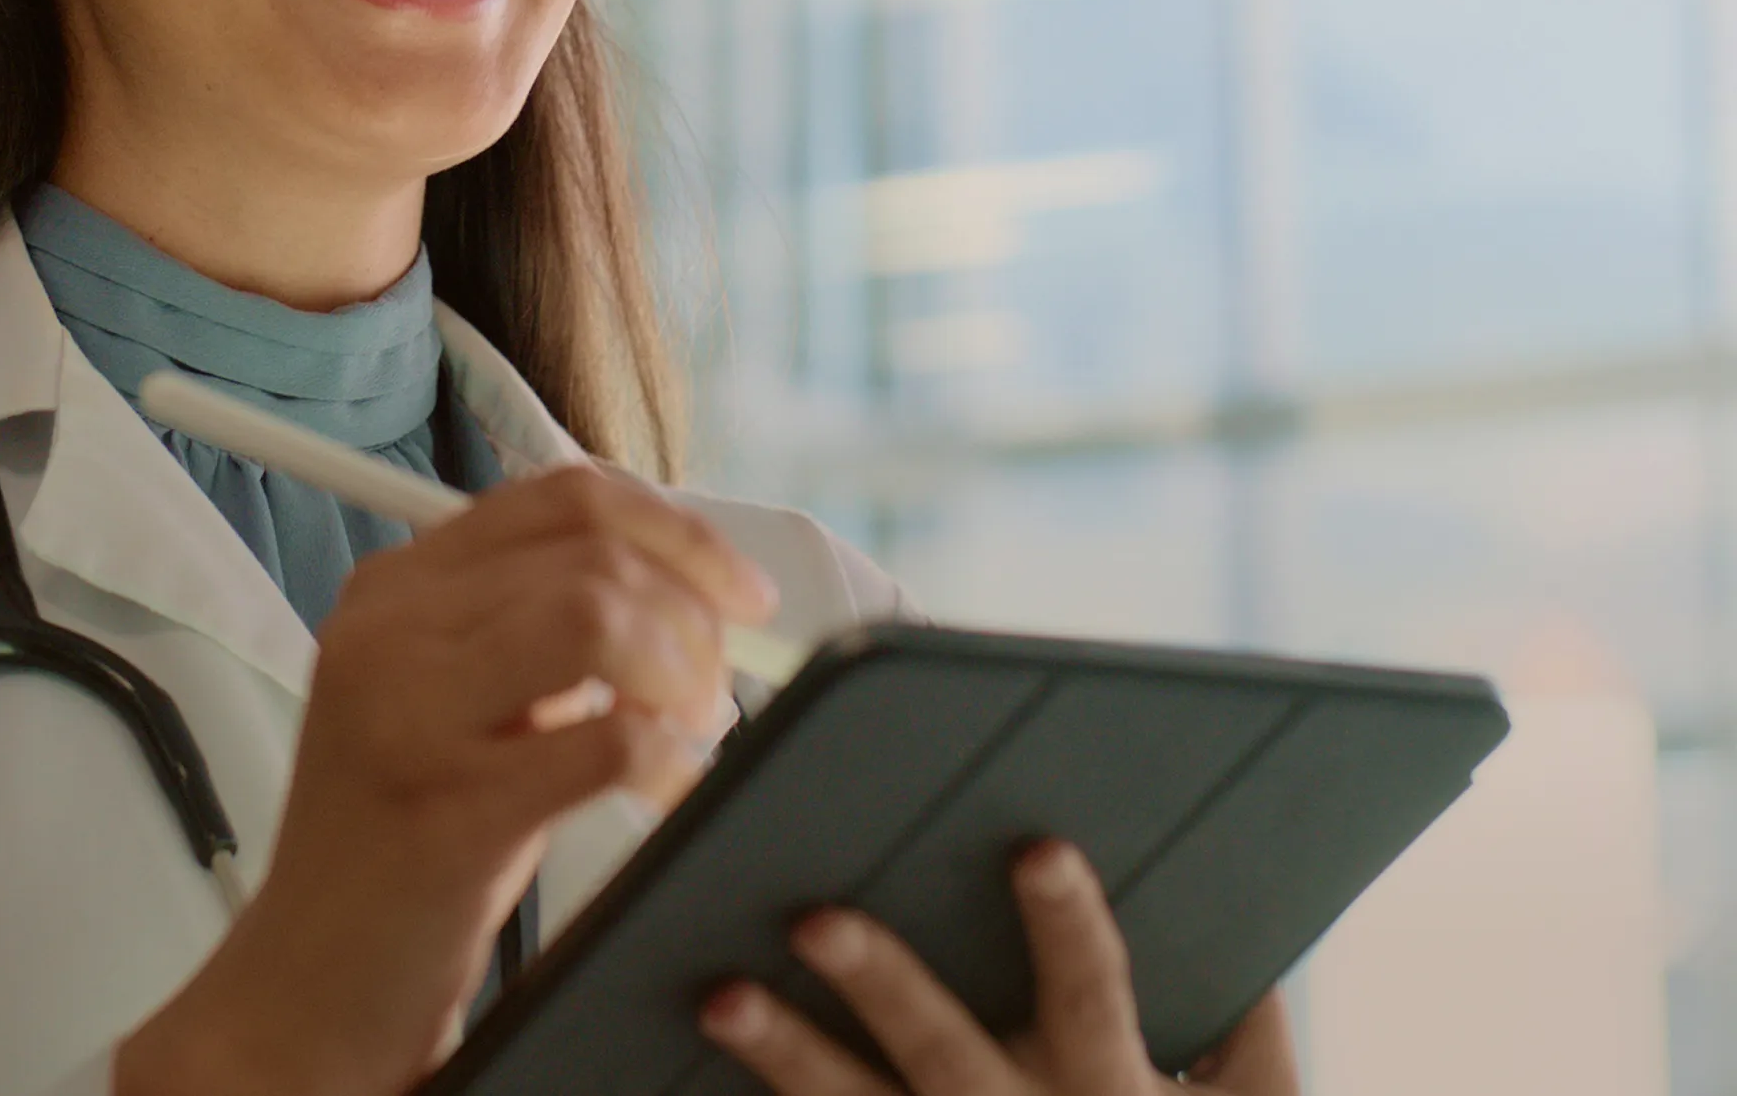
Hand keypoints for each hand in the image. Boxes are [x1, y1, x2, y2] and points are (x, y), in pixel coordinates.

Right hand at [117, 464, 778, 1095]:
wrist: (308, 975)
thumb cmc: (398, 839)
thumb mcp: (448, 696)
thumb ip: (531, 623)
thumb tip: (682, 583)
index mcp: (393, 589)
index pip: (564, 498)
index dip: (679, 533)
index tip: (739, 591)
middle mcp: (388, 633)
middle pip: (595, 555)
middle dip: (696, 616)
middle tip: (715, 689)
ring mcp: (407, 716)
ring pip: (599, 620)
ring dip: (680, 673)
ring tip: (689, 732)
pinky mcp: (447, 811)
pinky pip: (608, 746)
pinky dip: (668, 762)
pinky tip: (667, 789)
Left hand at [700, 841, 1299, 1095]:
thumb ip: (1254, 1044)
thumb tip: (1248, 947)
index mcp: (1109, 1090)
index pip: (1094, 995)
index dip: (1068, 926)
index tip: (1036, 847)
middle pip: (943, 1051)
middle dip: (883, 983)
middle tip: (815, 915)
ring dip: (788, 1057)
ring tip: (717, 998)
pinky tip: (663, 1080)